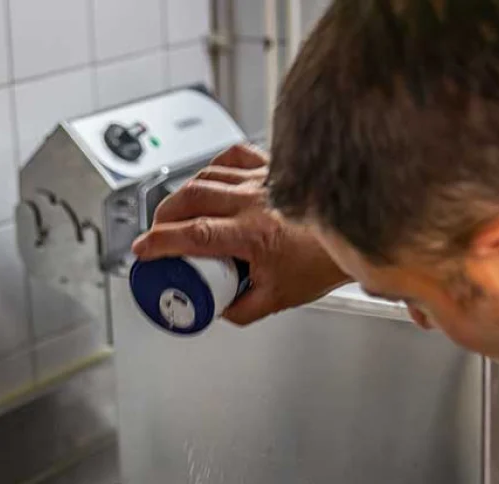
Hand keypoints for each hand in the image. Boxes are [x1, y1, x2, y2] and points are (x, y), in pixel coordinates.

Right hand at [132, 143, 348, 325]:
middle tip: (156, 234)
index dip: (161, 243)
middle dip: (163, 217)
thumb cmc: (322, 262)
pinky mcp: (272, 168)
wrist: (355, 233)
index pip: (194, 234)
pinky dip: (212, 168)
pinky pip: (231, 158)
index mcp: (253, 235)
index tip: (143, 251)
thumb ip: (241, 310)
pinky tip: (207, 180)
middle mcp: (254, 202)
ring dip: (182, 194)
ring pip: (206, 176)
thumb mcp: (277, 299)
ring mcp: (263, 180)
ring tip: (174, 213)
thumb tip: (216, 309)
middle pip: (190, 198)